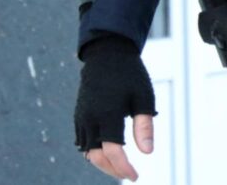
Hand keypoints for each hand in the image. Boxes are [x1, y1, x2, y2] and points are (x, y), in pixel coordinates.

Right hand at [74, 36, 157, 180]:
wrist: (107, 54)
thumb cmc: (130, 75)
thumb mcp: (143, 97)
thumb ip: (144, 126)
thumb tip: (147, 153)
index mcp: (107, 113)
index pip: (113, 151)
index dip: (123, 168)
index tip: (135, 177)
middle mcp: (90, 118)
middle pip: (97, 156)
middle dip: (113, 169)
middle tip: (130, 174)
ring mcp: (82, 117)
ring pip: (88, 151)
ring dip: (103, 162)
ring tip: (121, 166)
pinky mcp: (79, 115)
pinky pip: (83, 141)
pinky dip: (94, 151)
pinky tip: (109, 153)